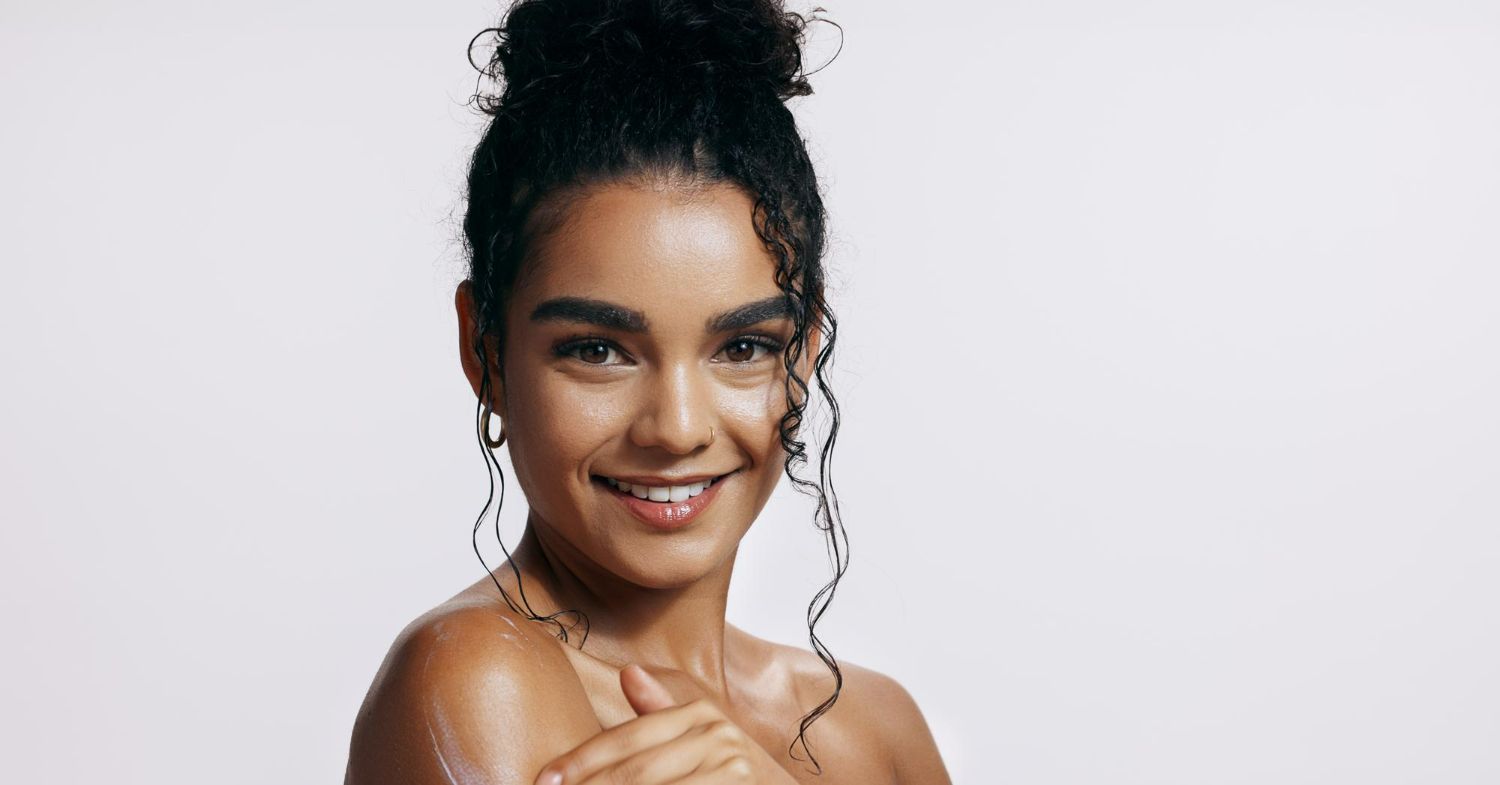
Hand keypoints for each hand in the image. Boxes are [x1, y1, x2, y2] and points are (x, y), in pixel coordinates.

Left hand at [533, 664, 796, 784]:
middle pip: (634, 773)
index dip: (580, 761)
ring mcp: (729, 771)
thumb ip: (660, 713)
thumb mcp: (700, 738)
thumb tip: (629, 672)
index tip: (543, 780)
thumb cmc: (727, 775)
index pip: (624, 739)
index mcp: (699, 714)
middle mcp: (717, 737)